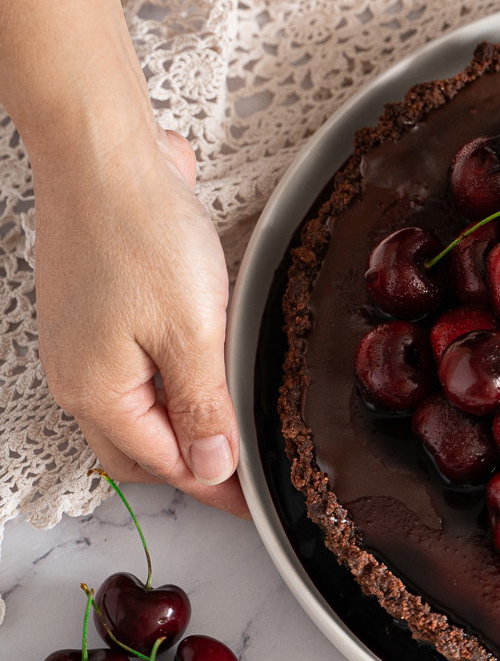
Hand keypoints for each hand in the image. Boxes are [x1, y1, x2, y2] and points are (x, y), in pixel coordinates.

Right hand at [33, 127, 248, 518]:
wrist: (106, 157)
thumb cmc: (143, 235)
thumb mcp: (192, 331)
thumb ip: (203, 406)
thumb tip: (212, 467)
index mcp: (98, 393)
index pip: (166, 466)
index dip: (216, 487)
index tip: (258, 503)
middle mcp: (80, 378)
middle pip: (142, 451)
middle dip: (193, 470)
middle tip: (250, 476)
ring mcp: (83, 346)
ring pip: (136, 415)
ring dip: (180, 431)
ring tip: (232, 435)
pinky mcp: (97, 316)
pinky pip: (133, 374)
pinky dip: (168, 391)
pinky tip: (203, 380)